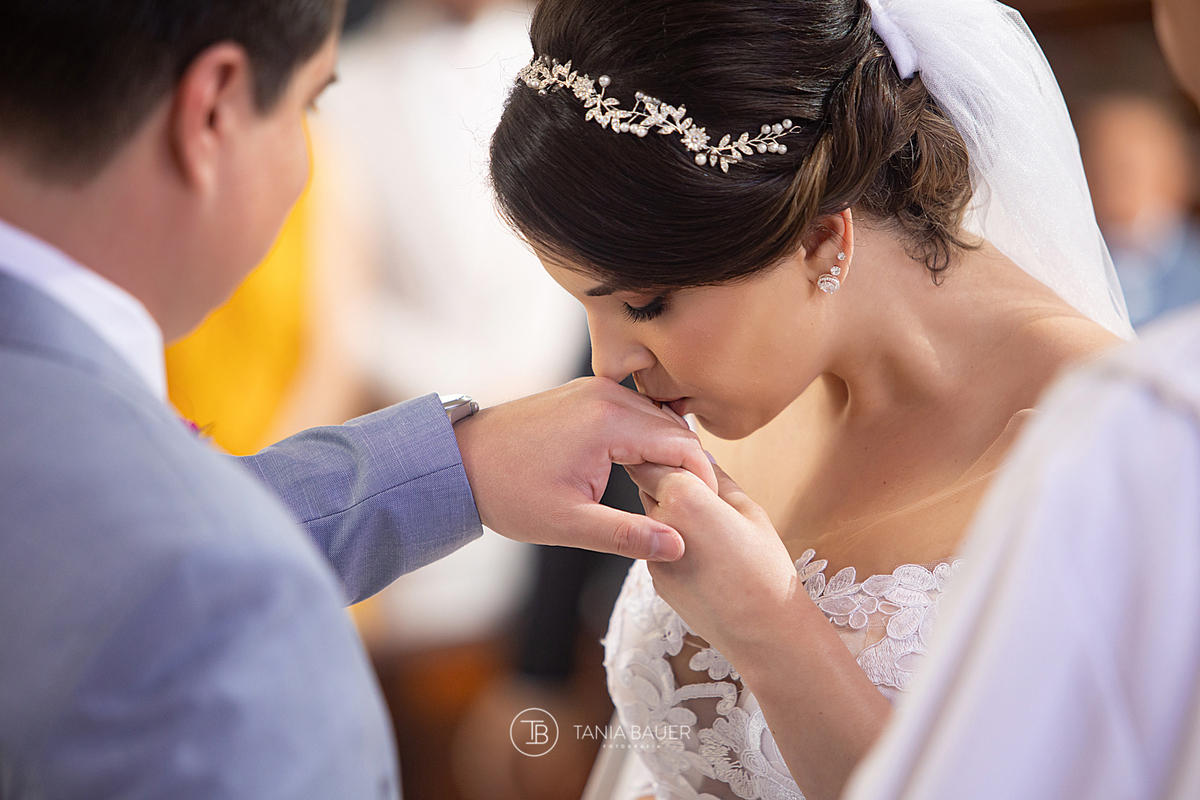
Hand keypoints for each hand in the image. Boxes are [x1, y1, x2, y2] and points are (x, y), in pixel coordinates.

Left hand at [453, 377, 717, 560]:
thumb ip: (626, 535)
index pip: (683, 445)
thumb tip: (678, 547)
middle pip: (674, 428)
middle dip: (688, 467)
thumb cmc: (508, 492)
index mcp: (608, 421)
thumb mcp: (568, 524)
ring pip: (655, 418)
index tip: (706, 513)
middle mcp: (606, 394)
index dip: (703, 481)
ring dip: (667, 452)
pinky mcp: (583, 393)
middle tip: (692, 510)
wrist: (459, 460)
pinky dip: (644, 438)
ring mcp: (594, 389)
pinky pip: (632, 412)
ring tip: (668, 496)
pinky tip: (639, 472)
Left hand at [626, 458, 890, 799]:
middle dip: (658, 469)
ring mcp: (652, 553)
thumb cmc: (766, 567)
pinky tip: (697, 542)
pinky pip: (655, 543)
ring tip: (695, 506)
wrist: (762, 632)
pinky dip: (668, 534)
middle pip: (645, 480)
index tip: (671, 435)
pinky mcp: (654, 578)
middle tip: (680, 463)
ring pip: (649, 512)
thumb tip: (700, 454)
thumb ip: (718, 478)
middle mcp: (659, 523)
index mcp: (685, 497)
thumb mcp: (749, 511)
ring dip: (663, 503)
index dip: (663, 443)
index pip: (656, 454)